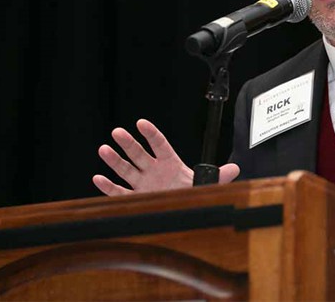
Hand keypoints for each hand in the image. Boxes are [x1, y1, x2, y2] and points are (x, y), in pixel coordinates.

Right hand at [93, 118, 239, 195]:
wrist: (183, 210)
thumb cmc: (192, 193)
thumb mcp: (207, 184)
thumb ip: (220, 175)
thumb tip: (236, 168)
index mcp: (170, 162)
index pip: (160, 144)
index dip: (151, 134)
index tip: (141, 123)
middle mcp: (154, 170)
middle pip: (139, 154)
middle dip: (128, 144)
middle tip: (118, 132)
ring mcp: (143, 183)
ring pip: (126, 170)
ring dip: (115, 160)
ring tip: (104, 149)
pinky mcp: (136, 198)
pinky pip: (120, 192)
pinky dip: (108, 187)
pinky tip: (98, 178)